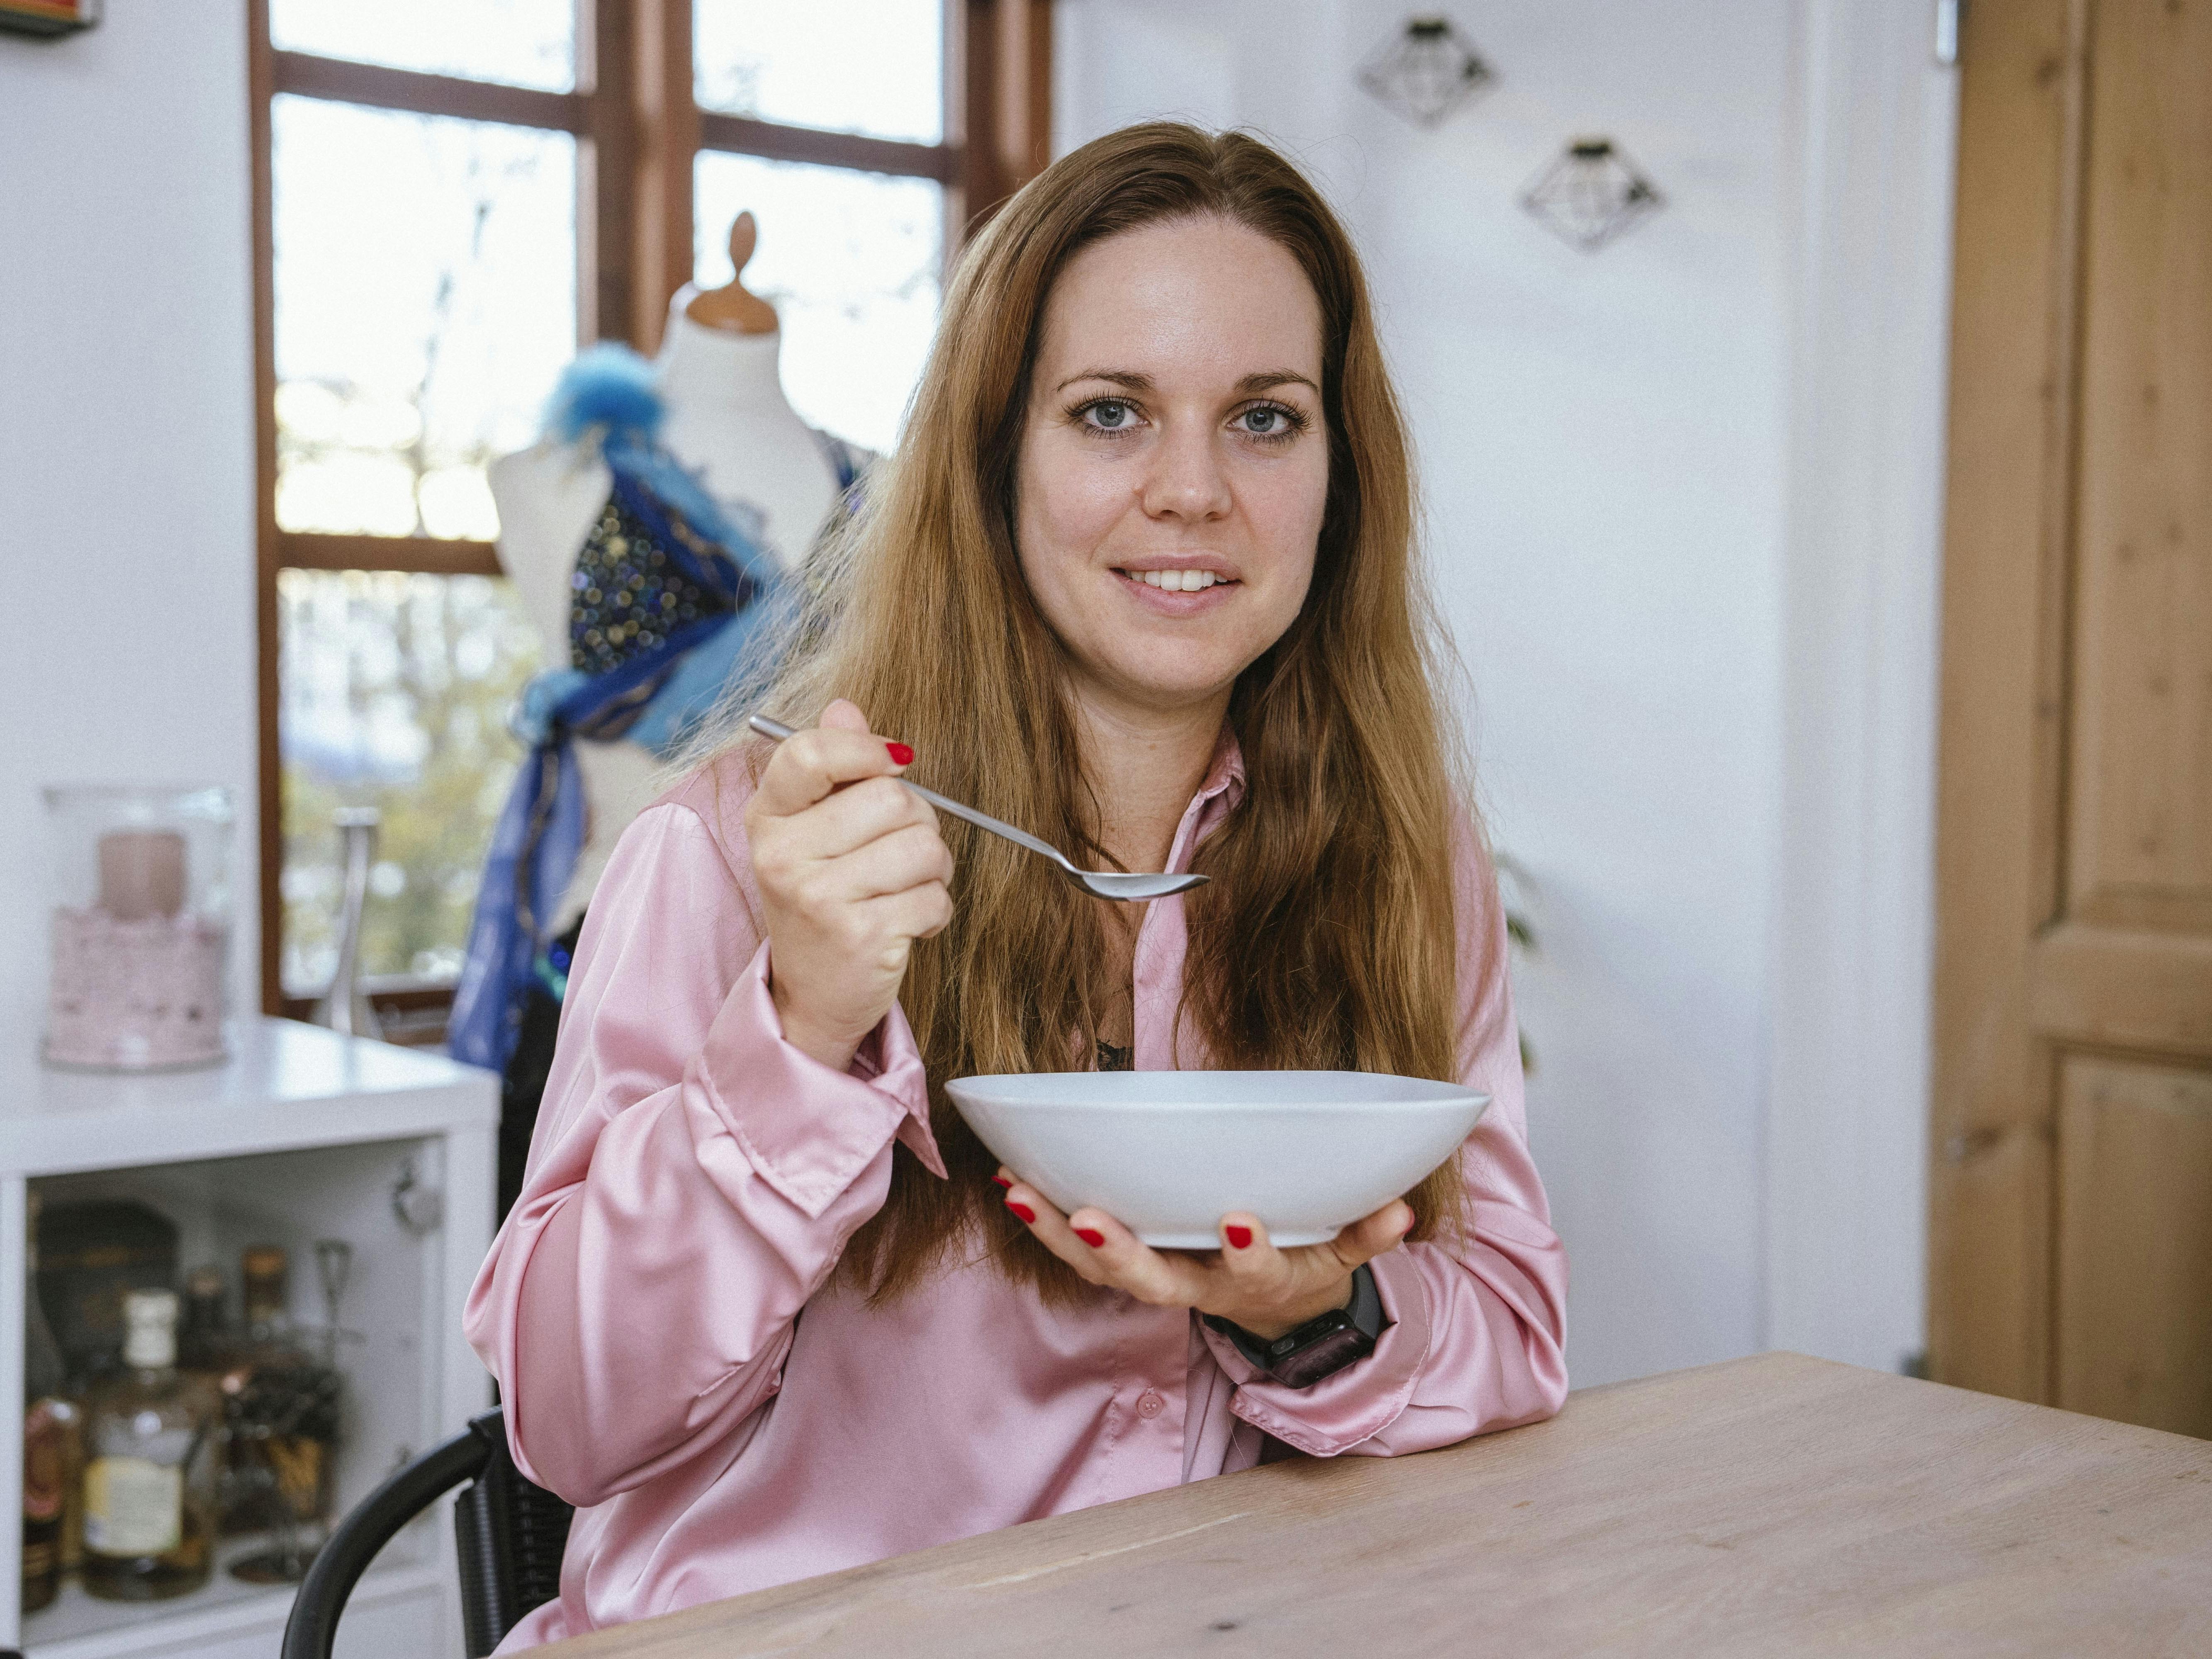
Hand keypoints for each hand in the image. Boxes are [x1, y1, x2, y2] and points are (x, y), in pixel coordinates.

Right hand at [746, 699, 953, 1072]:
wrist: (812, 996)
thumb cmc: (824, 903)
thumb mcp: (814, 833)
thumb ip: (832, 768)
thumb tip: (846, 707)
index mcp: (769, 818)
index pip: (810, 753)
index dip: (866, 750)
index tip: (894, 765)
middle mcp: (783, 855)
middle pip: (892, 798)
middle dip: (917, 824)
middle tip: (899, 855)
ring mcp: (818, 897)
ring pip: (923, 846)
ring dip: (933, 870)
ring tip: (904, 890)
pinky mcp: (860, 935)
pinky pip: (934, 898)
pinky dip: (934, 912)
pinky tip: (904, 925)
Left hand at [996, 1170, 1414, 1341]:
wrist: (1270, 1310)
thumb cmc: (1302, 1262)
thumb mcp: (1339, 1255)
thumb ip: (1365, 1235)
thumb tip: (1401, 1212)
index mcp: (1254, 1281)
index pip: (1252, 1271)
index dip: (1247, 1251)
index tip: (1241, 1221)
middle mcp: (1197, 1286)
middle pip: (1154, 1279)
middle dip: (1120, 1252)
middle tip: (1087, 1220)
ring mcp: (1157, 1278)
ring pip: (1101, 1268)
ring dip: (1056, 1233)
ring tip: (1019, 1191)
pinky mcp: (1126, 1265)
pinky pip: (1076, 1251)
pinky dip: (1043, 1224)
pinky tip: (1012, 1183)